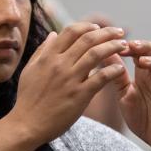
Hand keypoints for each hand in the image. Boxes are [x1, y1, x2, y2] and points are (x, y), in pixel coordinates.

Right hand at [10, 22, 127, 143]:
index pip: (71, 31)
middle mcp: (60, 64)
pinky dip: (112, 71)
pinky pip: (100, 78)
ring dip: (113, 47)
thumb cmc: (27, 99)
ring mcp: (70, 79)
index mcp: (48, 56)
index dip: (88, 26)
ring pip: (96, 54)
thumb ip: (42, 50)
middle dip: (107, 32)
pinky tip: (120, 69)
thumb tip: (53, 34)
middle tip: (119, 32)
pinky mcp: (79, 95)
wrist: (27, 124)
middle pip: (88, 39)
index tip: (98, 28)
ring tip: (124, 45)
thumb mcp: (29, 70)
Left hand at [116, 39, 150, 150]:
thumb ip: (117, 76)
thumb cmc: (141, 116)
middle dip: (145, 47)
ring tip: (143, 61)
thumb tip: (105, 55)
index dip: (130, 46)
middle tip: (132, 45)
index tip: (117, 45)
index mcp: (144, 74)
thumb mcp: (124, 94)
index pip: (140, 52)